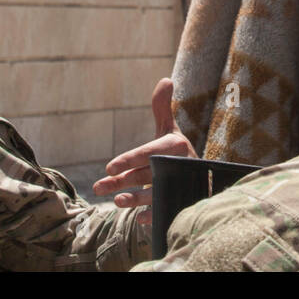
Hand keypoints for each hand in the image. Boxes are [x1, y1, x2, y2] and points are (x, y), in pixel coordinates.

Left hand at [92, 77, 195, 225]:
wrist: (198, 176)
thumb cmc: (177, 151)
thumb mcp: (169, 130)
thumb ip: (162, 108)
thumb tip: (166, 79)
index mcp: (174, 146)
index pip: (148, 152)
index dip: (129, 160)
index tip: (109, 168)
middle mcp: (178, 165)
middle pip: (145, 175)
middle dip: (122, 181)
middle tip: (100, 187)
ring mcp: (179, 186)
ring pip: (153, 195)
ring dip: (134, 199)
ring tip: (117, 201)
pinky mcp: (179, 203)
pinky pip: (165, 211)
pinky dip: (152, 216)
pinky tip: (138, 219)